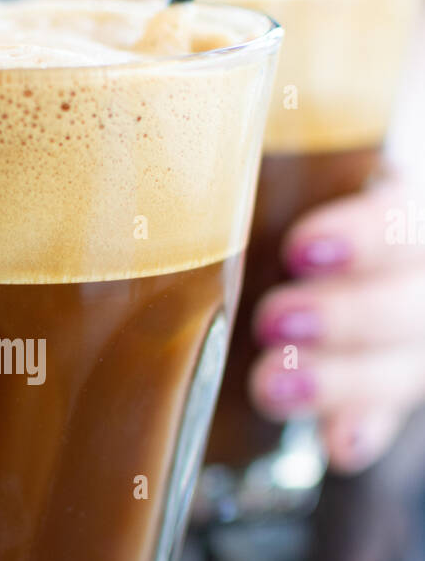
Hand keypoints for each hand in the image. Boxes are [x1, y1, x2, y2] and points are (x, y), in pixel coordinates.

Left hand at [248, 180, 424, 472]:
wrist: (295, 256)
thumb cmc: (266, 198)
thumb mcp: (271, 172)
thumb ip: (248, 168)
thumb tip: (161, 114)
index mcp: (395, 197)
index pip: (407, 213)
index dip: (371, 234)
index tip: (304, 250)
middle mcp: (414, 266)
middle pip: (416, 297)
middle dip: (348, 316)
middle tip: (274, 322)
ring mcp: (407, 330)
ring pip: (405, 361)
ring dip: (342, 380)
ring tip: (271, 389)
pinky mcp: (388, 383)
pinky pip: (387, 413)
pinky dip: (361, 430)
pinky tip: (339, 447)